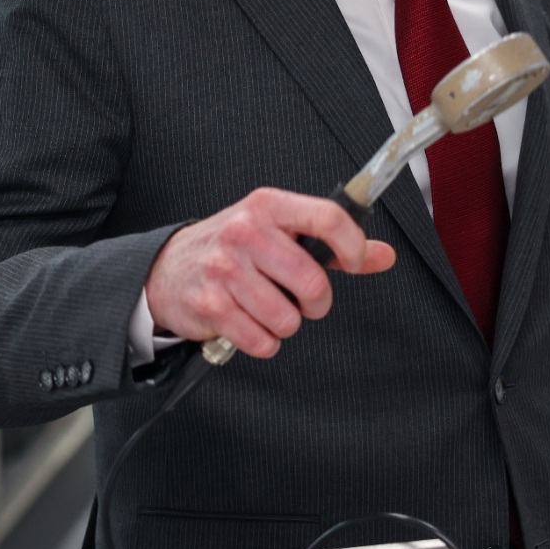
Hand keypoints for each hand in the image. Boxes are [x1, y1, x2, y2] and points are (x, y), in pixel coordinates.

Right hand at [146, 188, 395, 358]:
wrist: (167, 268)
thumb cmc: (230, 248)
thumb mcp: (277, 231)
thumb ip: (329, 244)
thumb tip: (382, 256)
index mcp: (268, 206)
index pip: (328, 218)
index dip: (353, 246)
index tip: (353, 262)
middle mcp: (246, 232)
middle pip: (311, 282)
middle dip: (316, 303)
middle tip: (303, 301)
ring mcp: (225, 269)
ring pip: (288, 318)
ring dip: (285, 324)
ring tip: (268, 309)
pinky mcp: (211, 305)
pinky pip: (261, 341)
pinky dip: (263, 342)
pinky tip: (250, 324)